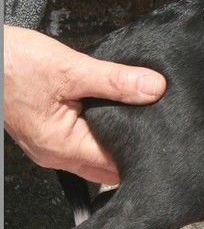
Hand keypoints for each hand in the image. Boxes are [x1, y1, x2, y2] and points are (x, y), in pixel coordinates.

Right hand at [3, 26, 166, 183]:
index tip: (163, 138)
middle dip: (131, 150)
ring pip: (95, 153)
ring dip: (116, 139)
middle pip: (106, 164)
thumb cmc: (13, 64)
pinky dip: (101, 130)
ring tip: (141, 119)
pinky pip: (84, 139)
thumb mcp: (71, 68)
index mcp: (62, 145)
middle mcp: (55, 153)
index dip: (140, 151)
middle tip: (159, 129)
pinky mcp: (49, 131)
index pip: (114, 163)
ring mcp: (50, 144)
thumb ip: (115, 80)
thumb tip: (153, 88)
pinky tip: (116, 113)